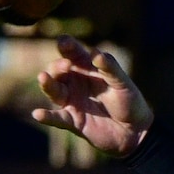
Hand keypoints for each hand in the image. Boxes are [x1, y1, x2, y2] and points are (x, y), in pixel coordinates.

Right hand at [33, 35, 152, 155]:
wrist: (136, 131)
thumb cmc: (130, 102)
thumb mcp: (123, 83)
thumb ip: (110, 68)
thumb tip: (96, 53)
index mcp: (87, 69)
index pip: (72, 53)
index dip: (66, 46)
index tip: (64, 42)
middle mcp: (75, 83)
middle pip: (58, 70)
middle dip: (58, 66)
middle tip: (66, 65)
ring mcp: (72, 101)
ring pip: (53, 90)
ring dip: (47, 84)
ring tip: (43, 77)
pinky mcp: (73, 121)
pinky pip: (57, 118)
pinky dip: (47, 117)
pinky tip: (38, 114)